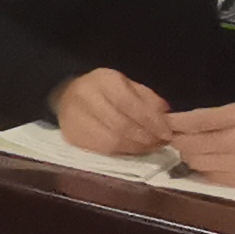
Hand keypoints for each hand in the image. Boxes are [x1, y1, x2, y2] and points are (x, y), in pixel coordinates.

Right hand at [54, 68, 176, 158]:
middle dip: (145, 138)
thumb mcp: (128, 84)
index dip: (151, 121)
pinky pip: (101, 150)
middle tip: (160, 143)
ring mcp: (75, 117)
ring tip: (149, 148)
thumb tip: (166, 117)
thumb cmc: (104, 89)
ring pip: (111, 141)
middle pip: (121, 125)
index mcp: (103, 80)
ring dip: (135, 148)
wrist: (67, 94)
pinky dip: (121, 152)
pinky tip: (133, 150)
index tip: (167, 133)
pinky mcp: (71, 135)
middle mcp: (86, 96)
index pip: (129, 103)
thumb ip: (148, 99)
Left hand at [163, 102, 234, 190]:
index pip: (196, 120)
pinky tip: (207, 163)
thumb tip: (183, 123)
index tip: (165, 122)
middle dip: (178, 141)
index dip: (175, 122)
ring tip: (191, 150)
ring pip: (197, 163)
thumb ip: (219, 117)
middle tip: (174, 137)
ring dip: (189, 157)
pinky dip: (204, 170)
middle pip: (192, 144)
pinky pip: (211, 177)